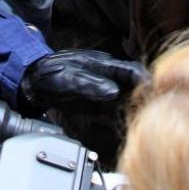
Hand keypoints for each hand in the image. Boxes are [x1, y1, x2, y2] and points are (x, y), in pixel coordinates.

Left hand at [16, 49, 147, 115]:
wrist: (32, 82)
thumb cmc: (49, 73)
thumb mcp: (69, 78)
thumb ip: (90, 84)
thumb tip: (113, 91)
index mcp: (102, 64)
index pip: (130, 70)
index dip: (144, 79)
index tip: (154, 89)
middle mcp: (106, 76)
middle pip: (132, 84)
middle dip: (144, 95)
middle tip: (155, 108)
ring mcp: (102, 88)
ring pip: (126, 97)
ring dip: (135, 107)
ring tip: (145, 119)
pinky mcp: (97, 101)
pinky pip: (114, 108)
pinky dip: (122, 115)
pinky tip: (127, 124)